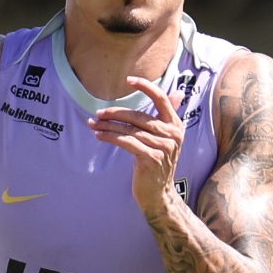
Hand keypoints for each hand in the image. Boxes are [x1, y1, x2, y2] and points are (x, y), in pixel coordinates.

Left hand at [87, 76, 185, 214]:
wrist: (159, 193)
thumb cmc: (159, 162)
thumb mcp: (167, 137)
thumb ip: (168, 115)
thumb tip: (179, 92)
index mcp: (176, 125)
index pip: (161, 99)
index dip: (145, 86)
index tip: (129, 80)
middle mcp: (173, 134)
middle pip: (139, 116)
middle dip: (116, 113)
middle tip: (99, 113)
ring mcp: (163, 146)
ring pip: (130, 130)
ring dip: (108, 127)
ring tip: (93, 124)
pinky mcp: (152, 158)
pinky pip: (127, 142)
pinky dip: (111, 138)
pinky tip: (99, 136)